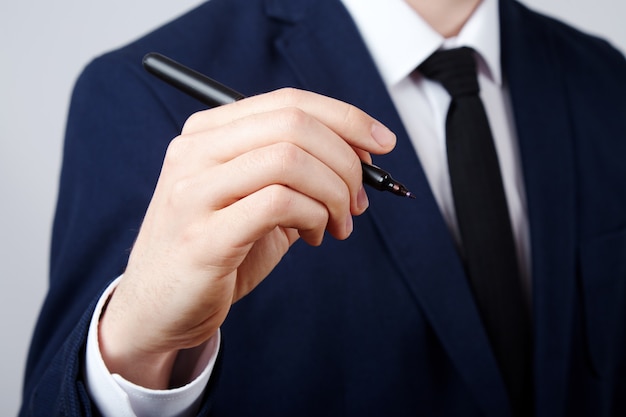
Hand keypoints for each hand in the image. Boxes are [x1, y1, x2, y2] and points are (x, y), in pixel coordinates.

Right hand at [98, 88, 395, 387]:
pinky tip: (315, 237)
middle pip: (293, 124)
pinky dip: (314, 216)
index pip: (287, 102)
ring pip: (289, 159)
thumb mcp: (257, 197)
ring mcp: (193, 192)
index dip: (345, 117)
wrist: (158, 308)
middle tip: (359, 199)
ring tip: (338, 224)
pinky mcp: (202, 237)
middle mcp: (195, 152)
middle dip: (346, 160)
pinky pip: (278, 204)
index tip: (382, 143)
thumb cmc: (219, 249)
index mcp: (208, 133)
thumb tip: (362, 155)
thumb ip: (298, 171)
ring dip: (334, 193)